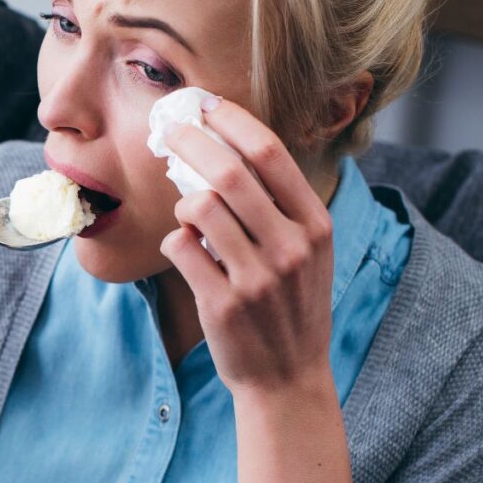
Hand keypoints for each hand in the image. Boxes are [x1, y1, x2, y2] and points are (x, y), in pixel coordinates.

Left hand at [159, 97, 334, 394]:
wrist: (287, 378)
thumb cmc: (291, 305)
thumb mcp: (308, 252)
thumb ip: (278, 206)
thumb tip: (225, 149)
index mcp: (315, 225)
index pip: (270, 152)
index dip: (230, 120)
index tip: (204, 104)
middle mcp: (291, 246)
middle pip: (228, 172)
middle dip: (189, 141)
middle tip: (167, 131)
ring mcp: (257, 277)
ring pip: (199, 207)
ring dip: (183, 202)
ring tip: (190, 213)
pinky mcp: (223, 303)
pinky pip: (179, 247)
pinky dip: (175, 241)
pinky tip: (187, 251)